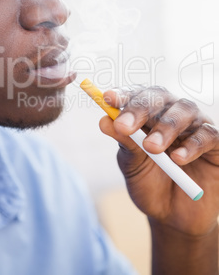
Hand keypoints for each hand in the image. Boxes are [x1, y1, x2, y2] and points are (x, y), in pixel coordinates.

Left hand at [99, 85, 218, 236]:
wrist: (174, 216)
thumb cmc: (150, 184)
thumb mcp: (133, 165)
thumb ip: (124, 143)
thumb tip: (104, 120)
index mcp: (148, 115)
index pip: (137, 96)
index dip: (124, 95)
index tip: (108, 98)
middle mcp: (172, 113)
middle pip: (159, 97)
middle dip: (140, 109)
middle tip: (124, 126)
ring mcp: (195, 125)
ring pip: (185, 110)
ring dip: (166, 127)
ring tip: (151, 147)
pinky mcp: (216, 143)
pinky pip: (207, 134)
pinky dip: (192, 144)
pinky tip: (178, 159)